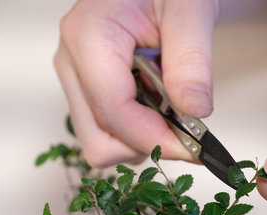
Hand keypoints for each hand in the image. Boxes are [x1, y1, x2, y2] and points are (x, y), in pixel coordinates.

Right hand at [54, 0, 217, 166]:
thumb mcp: (191, 10)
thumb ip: (192, 60)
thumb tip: (195, 111)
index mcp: (89, 36)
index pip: (113, 111)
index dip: (154, 138)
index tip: (192, 148)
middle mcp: (71, 60)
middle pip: (99, 140)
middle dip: (144, 142)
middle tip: (180, 126)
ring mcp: (73, 76)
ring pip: (99, 141)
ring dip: (139, 136)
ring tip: (165, 102)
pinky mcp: (83, 87)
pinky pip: (104, 129)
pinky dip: (134, 129)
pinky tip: (153, 100)